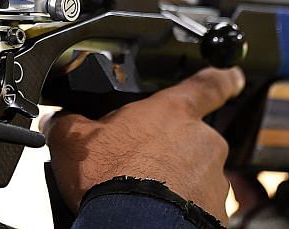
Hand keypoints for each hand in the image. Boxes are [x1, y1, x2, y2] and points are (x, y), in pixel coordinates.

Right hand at [43, 66, 244, 224]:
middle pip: (192, 137)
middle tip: (138, 163)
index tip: (230, 76)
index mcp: (171, 112)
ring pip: (195, 174)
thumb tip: (57, 120)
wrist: (132, 227)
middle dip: (169, 148)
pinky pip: (197, 206)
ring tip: (139, 193)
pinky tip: (151, 212)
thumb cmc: (110, 179)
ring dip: (174, 181)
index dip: (221, 78)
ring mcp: (213, 180)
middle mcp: (201, 141)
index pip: (207, 85)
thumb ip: (68, 121)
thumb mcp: (73, 140)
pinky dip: (179, 208)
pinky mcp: (217, 214)